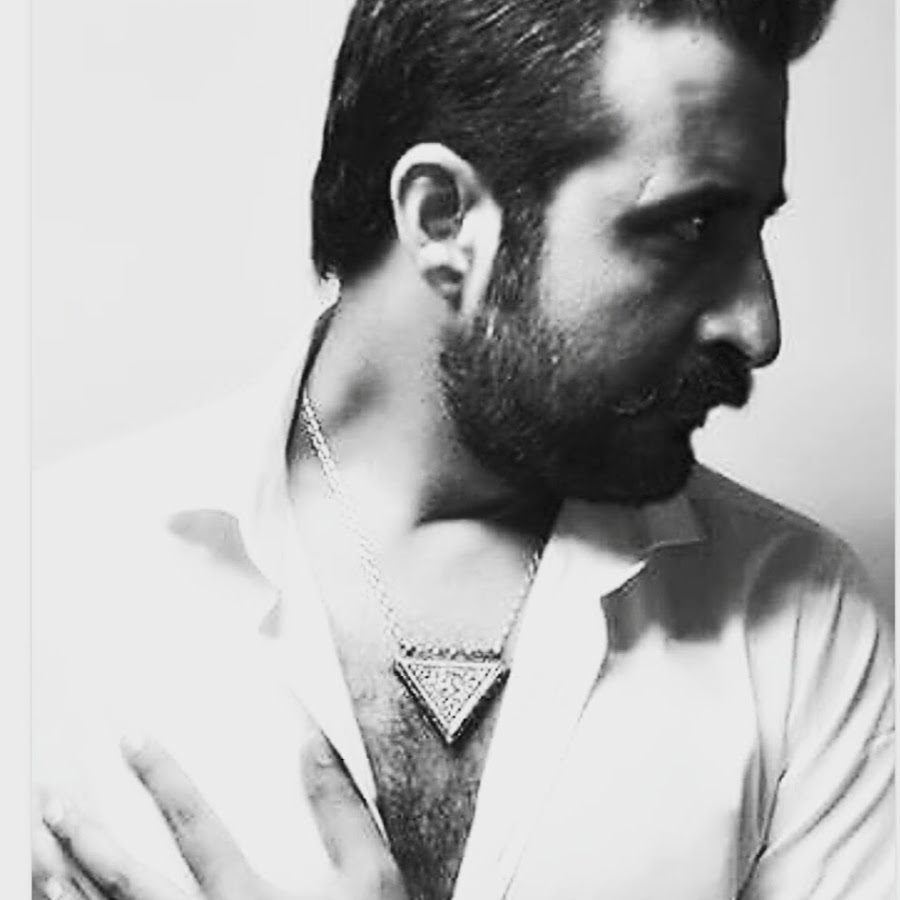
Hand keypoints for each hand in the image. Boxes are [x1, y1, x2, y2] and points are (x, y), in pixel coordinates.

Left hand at [33, 733, 406, 899]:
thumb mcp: (369, 870)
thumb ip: (337, 802)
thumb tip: (309, 738)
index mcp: (248, 895)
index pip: (191, 822)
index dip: (158, 774)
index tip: (129, 735)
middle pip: (128, 880)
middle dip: (85, 836)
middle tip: (51, 798)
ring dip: (68, 882)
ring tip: (37, 847)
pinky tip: (61, 896)